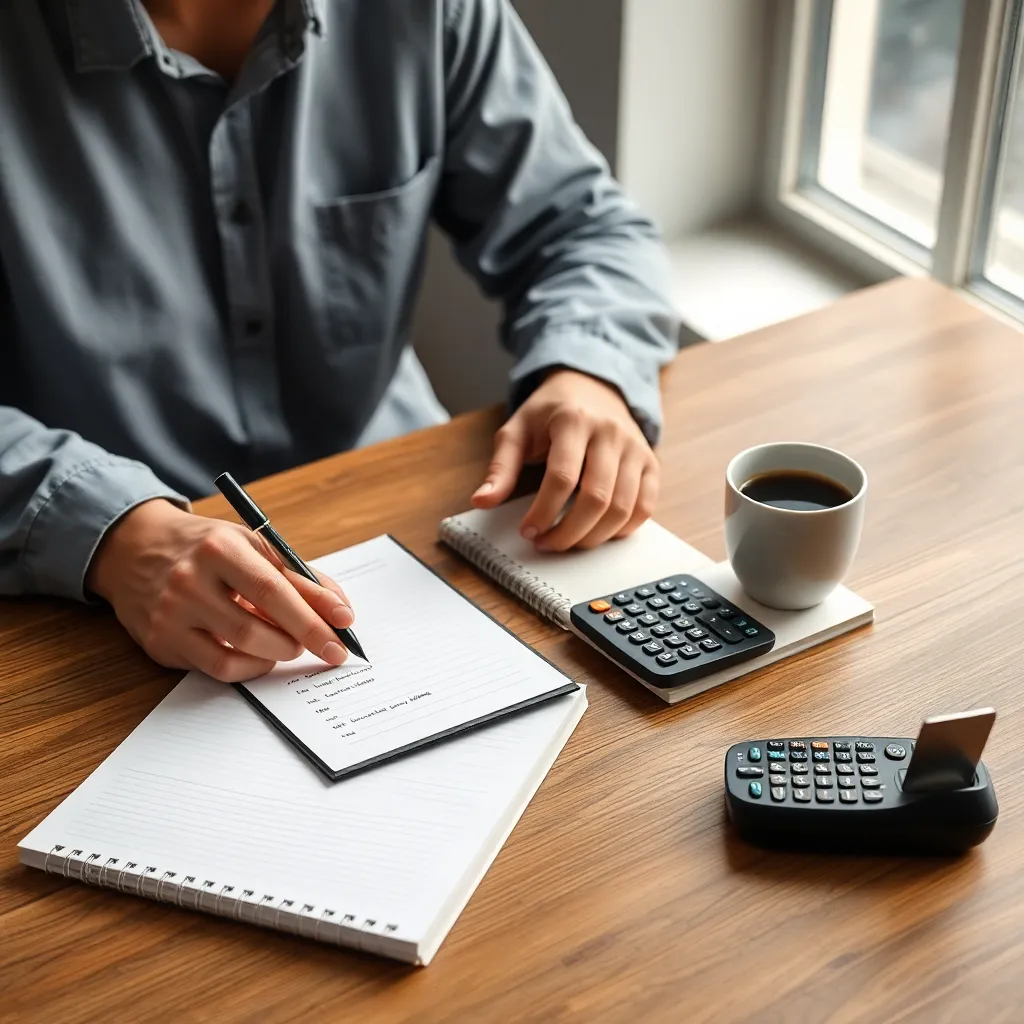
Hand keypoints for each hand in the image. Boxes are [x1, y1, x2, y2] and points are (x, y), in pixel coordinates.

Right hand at [86, 499, 354, 681]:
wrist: (136, 547)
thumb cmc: (208, 547)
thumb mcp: (254, 547)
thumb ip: (301, 578)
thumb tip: (341, 614)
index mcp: (220, 548)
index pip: (273, 591)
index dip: (311, 620)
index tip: (342, 638)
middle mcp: (189, 581)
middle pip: (254, 629)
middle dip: (297, 643)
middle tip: (319, 645)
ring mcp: (170, 615)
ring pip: (235, 655)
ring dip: (274, 657)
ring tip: (286, 645)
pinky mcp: (160, 643)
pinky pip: (215, 669)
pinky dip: (248, 668)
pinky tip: (257, 655)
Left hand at [471, 369, 658, 549]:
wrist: (592, 386)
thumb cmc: (550, 413)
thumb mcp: (517, 430)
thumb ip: (501, 467)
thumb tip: (482, 501)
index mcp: (574, 420)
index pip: (562, 478)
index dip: (543, 512)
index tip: (528, 531)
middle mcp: (611, 433)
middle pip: (596, 498)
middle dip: (568, 533)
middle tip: (546, 543)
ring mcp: (635, 448)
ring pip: (622, 508)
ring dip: (593, 537)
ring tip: (567, 541)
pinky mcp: (650, 462)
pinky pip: (645, 507)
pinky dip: (622, 529)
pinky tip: (598, 532)